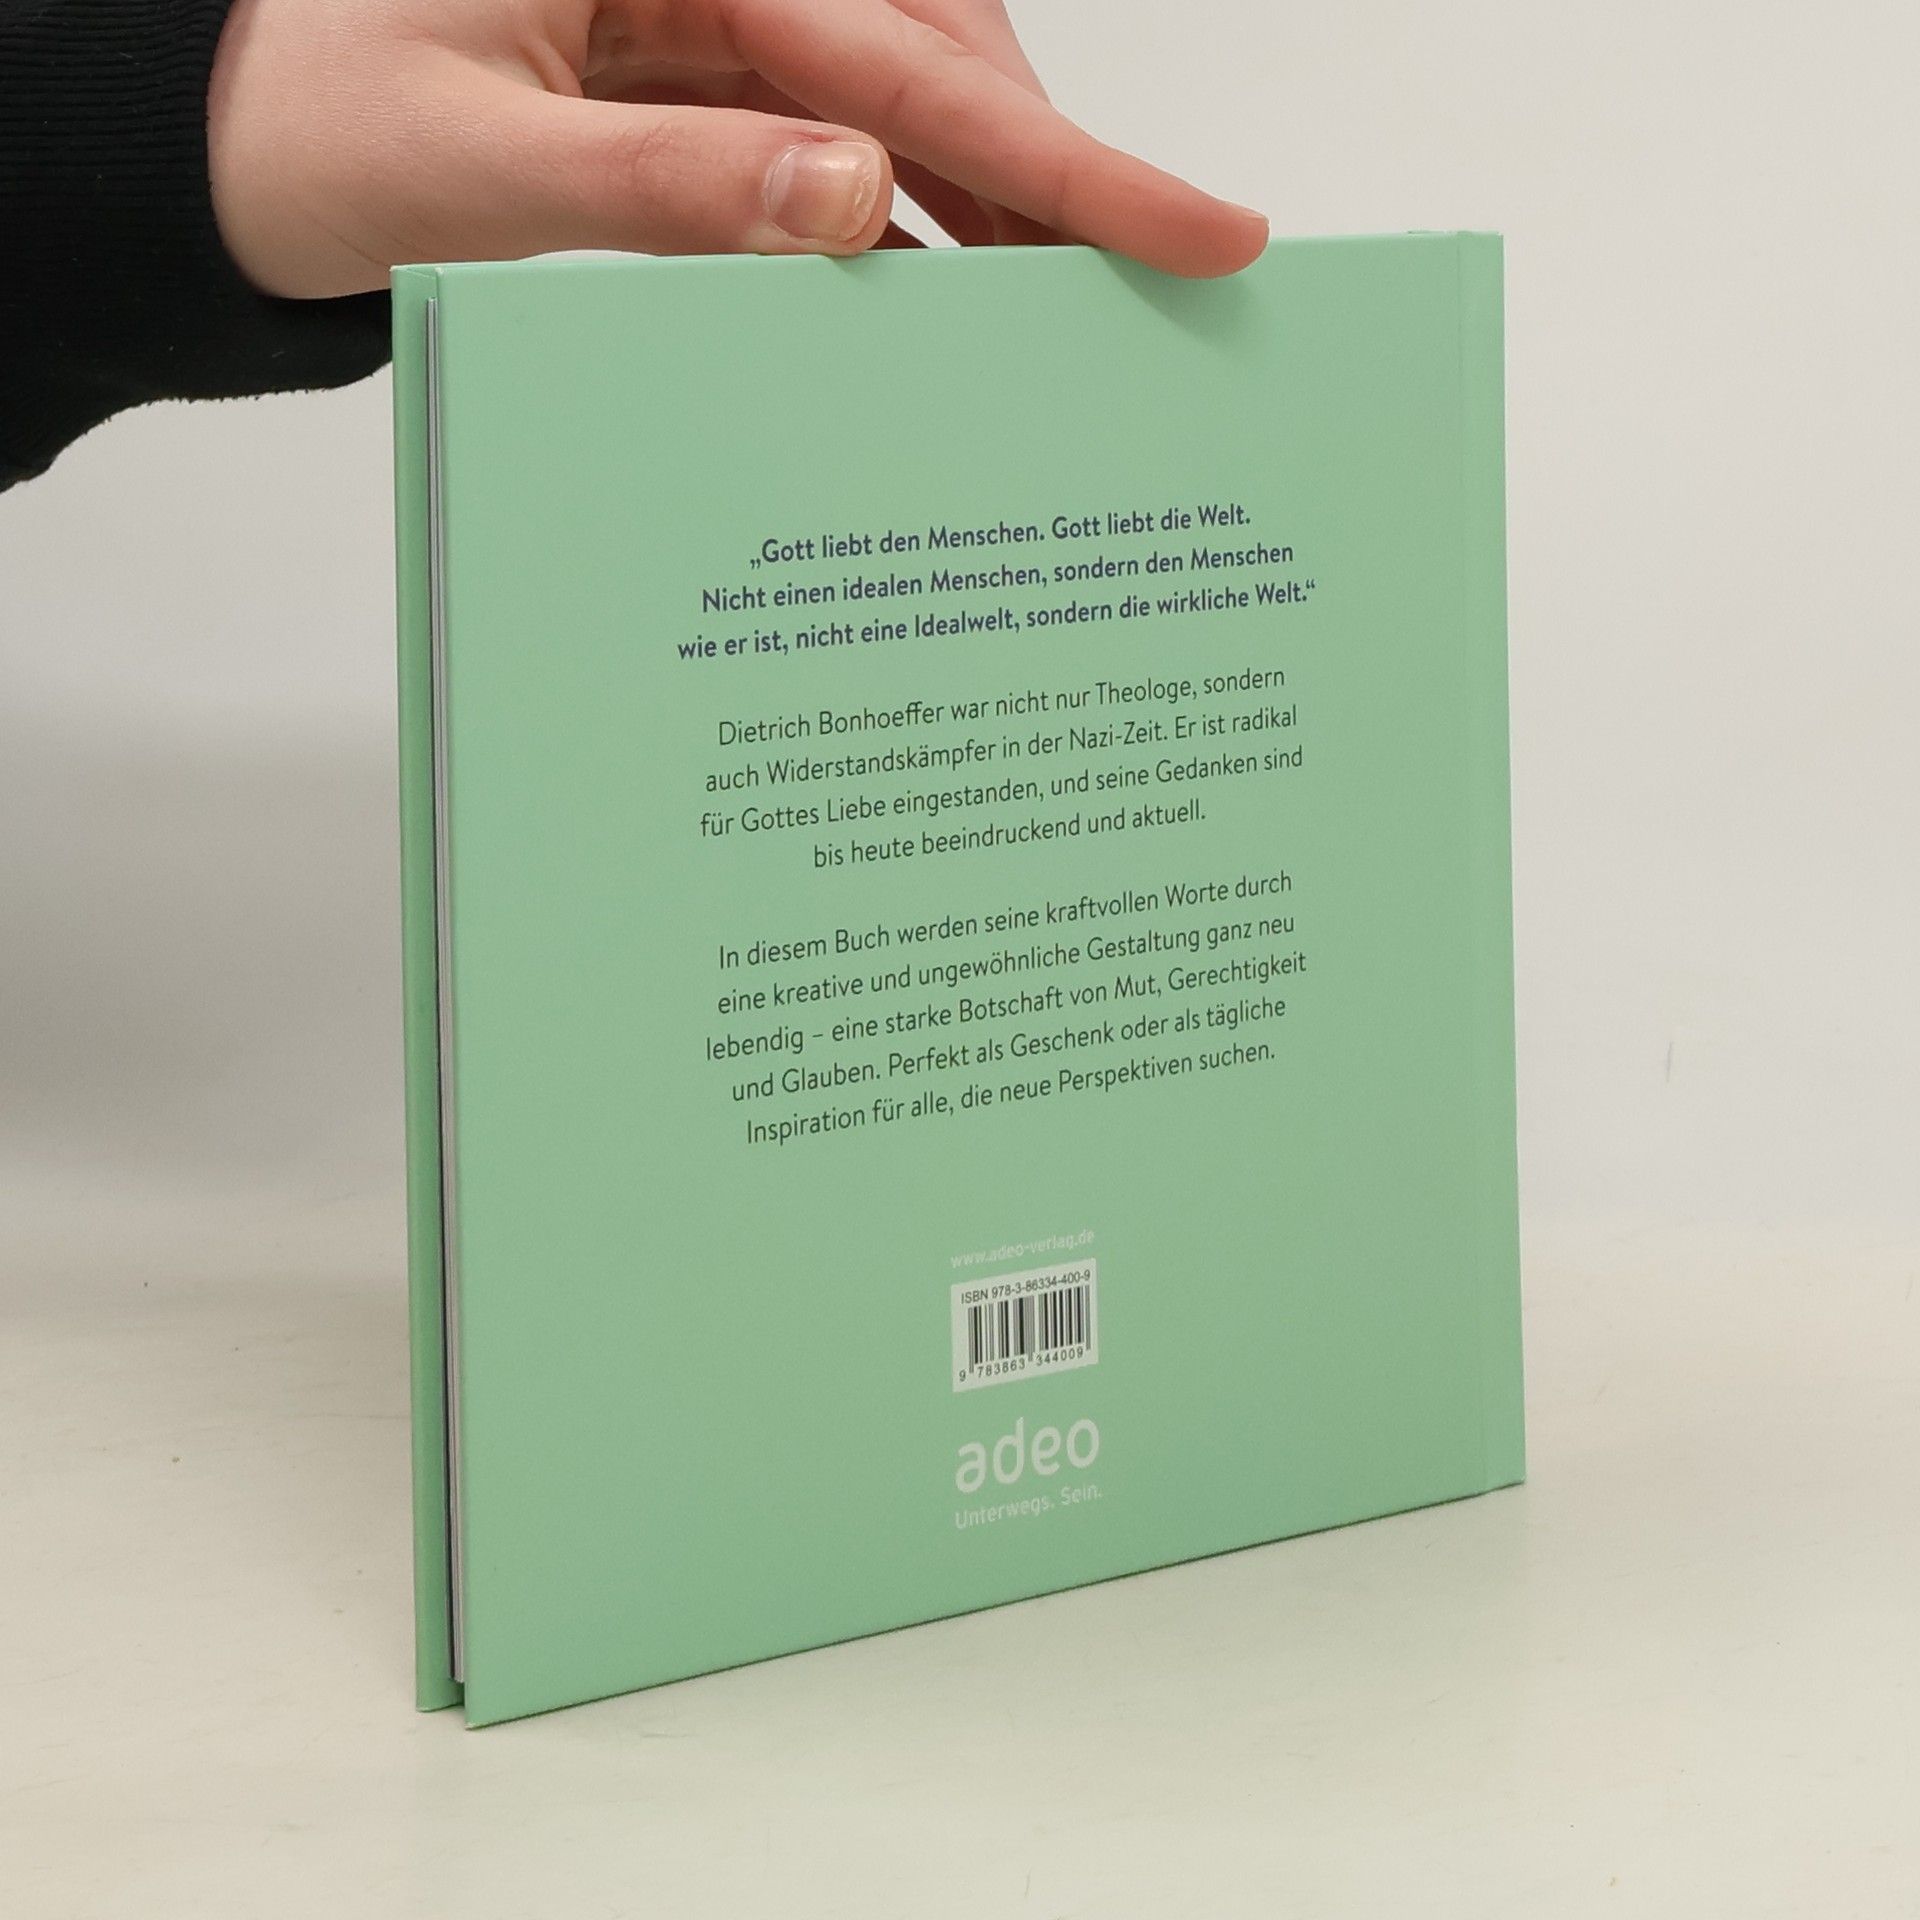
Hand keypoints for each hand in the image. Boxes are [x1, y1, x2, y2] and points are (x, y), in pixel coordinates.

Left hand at [207, 0, 1266, 299]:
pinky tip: (939, 296)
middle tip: (1158, 289)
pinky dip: (899, 223)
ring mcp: (707, 22)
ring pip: (899, 101)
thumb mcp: (474, 165)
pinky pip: (832, 147)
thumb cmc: (311, 127)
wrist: (230, 152)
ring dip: (987, 207)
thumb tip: (852, 197)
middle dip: (1050, 180)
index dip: (1066, 156)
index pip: (911, 55)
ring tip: (1061, 317)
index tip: (1199, 227)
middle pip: (937, 56)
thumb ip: (667, 183)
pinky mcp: (694, 83)